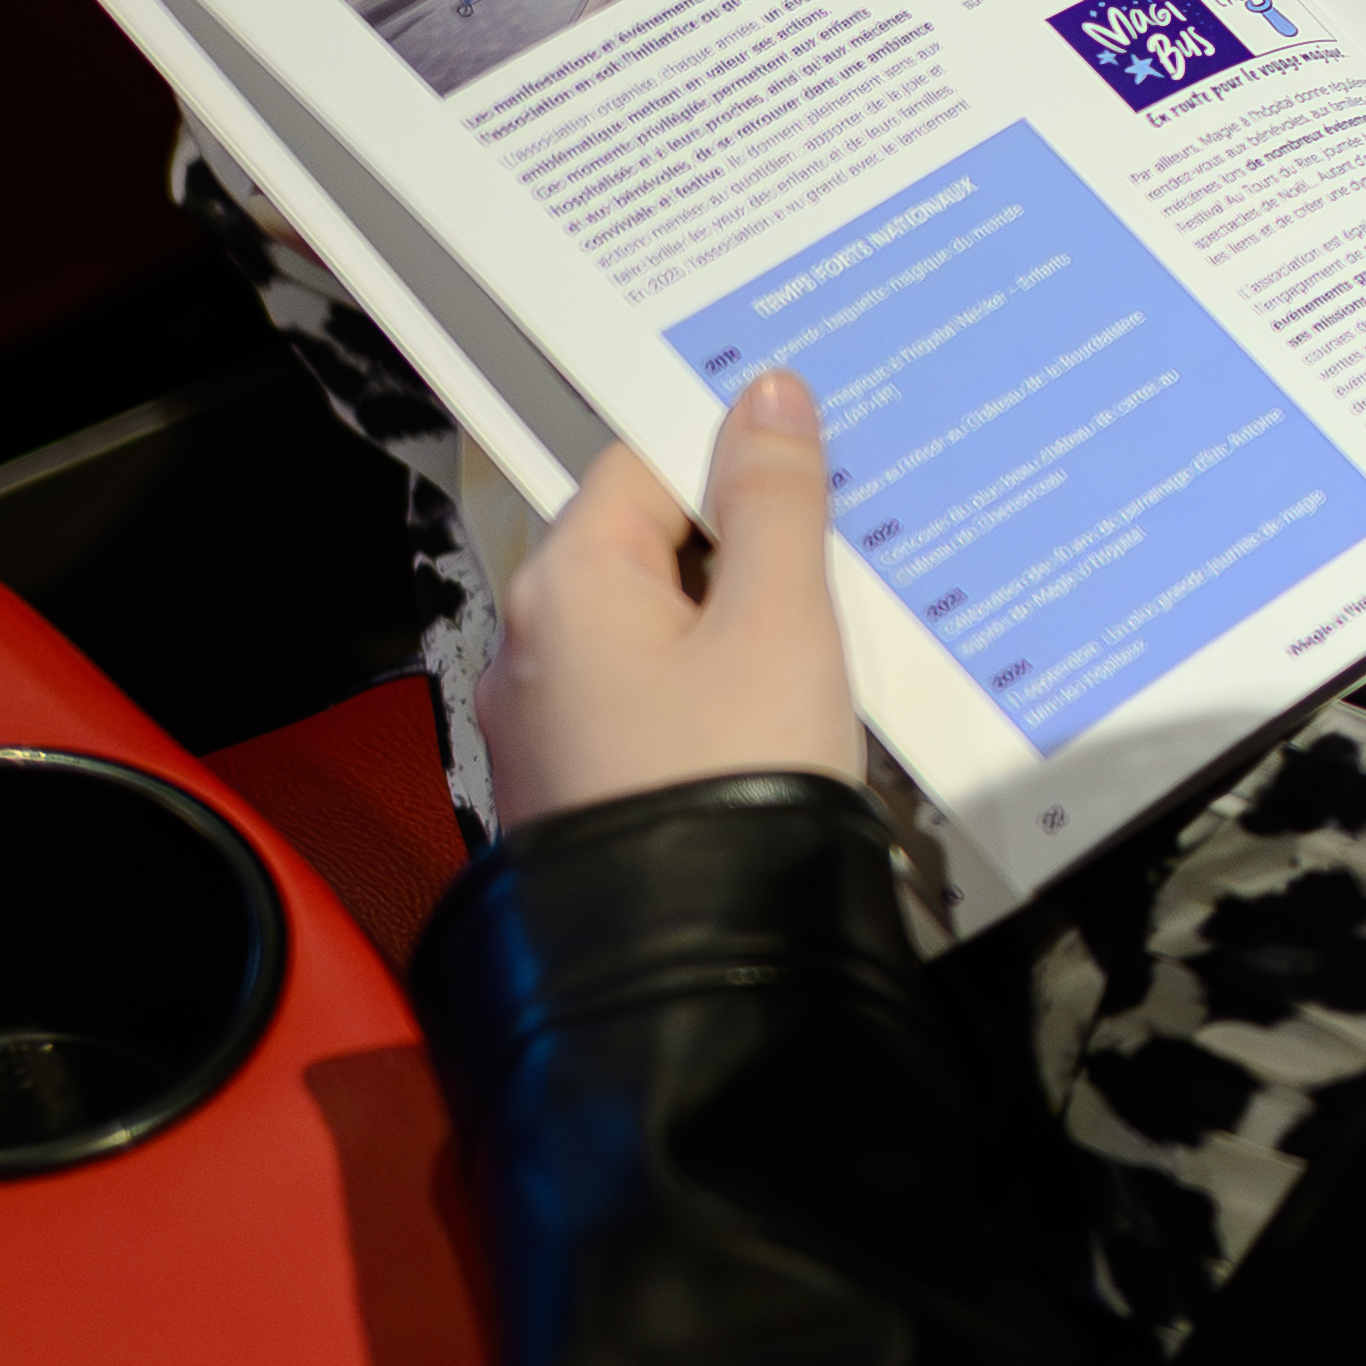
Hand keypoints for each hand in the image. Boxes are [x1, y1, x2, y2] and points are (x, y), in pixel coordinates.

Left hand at [480, 372, 863, 829]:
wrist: (697, 969)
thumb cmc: (732, 783)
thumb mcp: (779, 623)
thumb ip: (775, 500)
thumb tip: (764, 396)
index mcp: (564, 584)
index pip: (644, 463)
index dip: (734, 458)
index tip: (814, 474)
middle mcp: (531, 647)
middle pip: (645, 546)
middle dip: (738, 545)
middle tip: (834, 556)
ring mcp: (545, 726)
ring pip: (650, 630)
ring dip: (729, 623)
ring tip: (819, 636)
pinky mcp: (576, 788)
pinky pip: (647, 700)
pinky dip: (708, 691)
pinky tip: (775, 711)